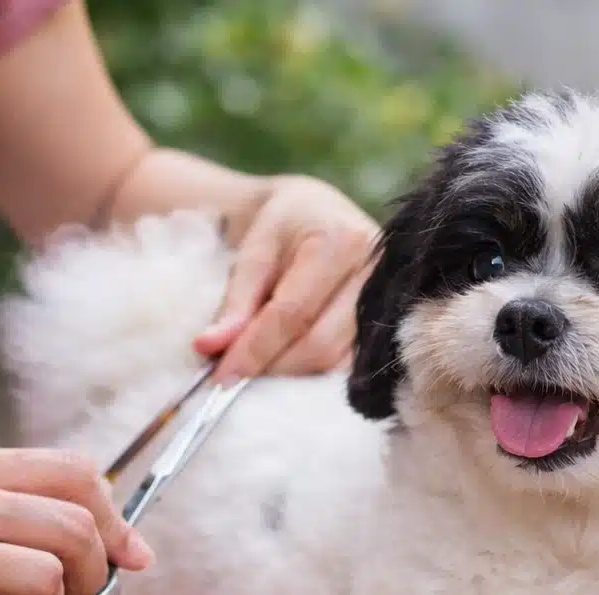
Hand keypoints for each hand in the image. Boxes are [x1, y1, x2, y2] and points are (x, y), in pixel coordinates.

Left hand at [193, 174, 379, 379]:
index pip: (292, 313)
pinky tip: (286, 368)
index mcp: (341, 242)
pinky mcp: (387, 327)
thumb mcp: (255, 249)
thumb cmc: (285, 226)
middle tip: (234, 377)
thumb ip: (236, 301)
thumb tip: (210, 348)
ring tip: (257, 368)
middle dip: (272, 368)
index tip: (221, 376)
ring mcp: (388, 304)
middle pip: (319, 345)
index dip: (254, 349)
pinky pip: (347, 367)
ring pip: (335, 363)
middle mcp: (376, 274)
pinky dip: (311, 375)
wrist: (319, 213)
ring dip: (290, 376)